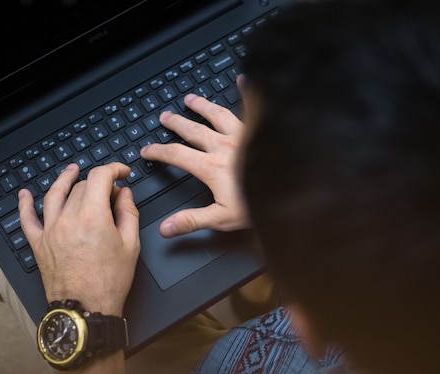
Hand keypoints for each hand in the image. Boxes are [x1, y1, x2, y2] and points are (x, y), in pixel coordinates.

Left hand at [18, 163, 140, 316]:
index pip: (100, 177)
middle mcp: (68, 218)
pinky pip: (27, 219)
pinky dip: (24, 205)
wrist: (85, 310)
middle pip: (81, 186)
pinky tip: (25, 195)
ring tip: (72, 171)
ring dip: (64, 179)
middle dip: (98, 183)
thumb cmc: (109, 282)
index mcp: (93, 216)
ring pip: (54, 194)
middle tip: (112, 195)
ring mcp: (50, 230)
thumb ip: (128, 213)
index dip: (114, 169)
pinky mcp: (39, 244)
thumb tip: (124, 195)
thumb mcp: (131, 245)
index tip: (122, 173)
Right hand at [140, 92, 249, 237]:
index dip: (158, 151)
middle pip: (193, 130)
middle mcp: (225, 146)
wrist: (291, 193)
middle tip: (165, 117)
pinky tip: (243, 79)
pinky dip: (248, 91)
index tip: (147, 150)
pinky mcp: (261, 131)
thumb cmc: (260, 205)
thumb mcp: (222, 218)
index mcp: (212, 166)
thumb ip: (192, 220)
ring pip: (217, 114)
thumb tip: (166, 228)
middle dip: (176, 123)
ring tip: (190, 99)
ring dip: (201, 106)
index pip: (176, 155)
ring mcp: (243, 135)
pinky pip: (252, 106)